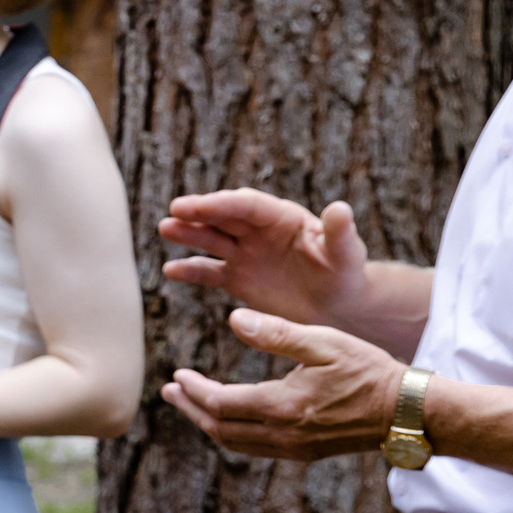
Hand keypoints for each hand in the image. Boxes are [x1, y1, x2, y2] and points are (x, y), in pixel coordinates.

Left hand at [160, 308, 404, 460]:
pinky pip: (255, 448)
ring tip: (189, 404)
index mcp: (282, 407)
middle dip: (190, 409)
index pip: (220, 404)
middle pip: (220, 428)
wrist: (409, 413)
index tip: (176, 375)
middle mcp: (283, 434)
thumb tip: (234, 320)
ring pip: (236, 442)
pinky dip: (232, 433)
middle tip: (169, 390)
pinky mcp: (305, 452)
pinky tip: (228, 418)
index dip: (193, 391)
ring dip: (208, 423)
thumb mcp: (323, 342)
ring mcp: (294, 448)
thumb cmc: (369, 371)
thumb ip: (276, 333)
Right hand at [161, 189, 369, 327]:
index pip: (246, 206)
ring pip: (211, 240)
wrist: (339, 308)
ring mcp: (244, 254)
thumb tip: (341, 208)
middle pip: (223, 218)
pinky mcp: (236, 279)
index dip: (220, 204)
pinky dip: (190, 271)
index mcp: (281, 218)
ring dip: (189, 234)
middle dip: (198, 214)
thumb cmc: (346, 276)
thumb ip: (340, 233)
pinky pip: (209, 272)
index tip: (194, 205)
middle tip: (174, 212)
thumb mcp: (346, 255)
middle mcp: (258, 232)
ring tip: (166, 230)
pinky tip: (171, 271)